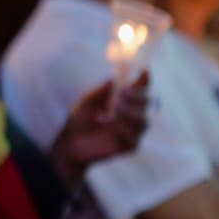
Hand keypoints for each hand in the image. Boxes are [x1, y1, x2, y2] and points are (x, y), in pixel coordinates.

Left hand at [49, 72, 148, 186]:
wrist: (70, 142)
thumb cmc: (80, 120)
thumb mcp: (88, 101)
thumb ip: (102, 90)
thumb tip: (115, 77)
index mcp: (125, 101)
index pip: (141, 89)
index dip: (144, 81)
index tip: (143, 72)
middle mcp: (133, 115)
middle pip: (148, 103)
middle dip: (138, 96)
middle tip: (124, 92)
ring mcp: (133, 131)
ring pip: (143, 121)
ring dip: (130, 112)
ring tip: (115, 107)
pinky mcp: (129, 146)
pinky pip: (133, 137)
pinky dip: (120, 128)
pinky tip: (106, 123)